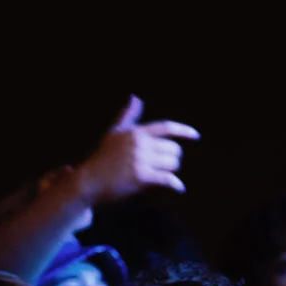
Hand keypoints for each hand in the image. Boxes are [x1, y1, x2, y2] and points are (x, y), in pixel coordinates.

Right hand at [75, 95, 200, 203]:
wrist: (89, 181)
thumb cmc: (103, 157)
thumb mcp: (114, 133)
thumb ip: (128, 115)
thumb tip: (136, 97)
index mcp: (136, 132)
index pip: (166, 127)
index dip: (184, 131)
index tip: (196, 135)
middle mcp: (140, 144)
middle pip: (173, 148)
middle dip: (173, 158)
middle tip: (167, 164)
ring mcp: (141, 160)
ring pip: (172, 163)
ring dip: (172, 170)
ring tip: (164, 174)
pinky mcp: (141, 177)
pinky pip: (167, 179)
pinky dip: (176, 184)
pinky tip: (179, 188)